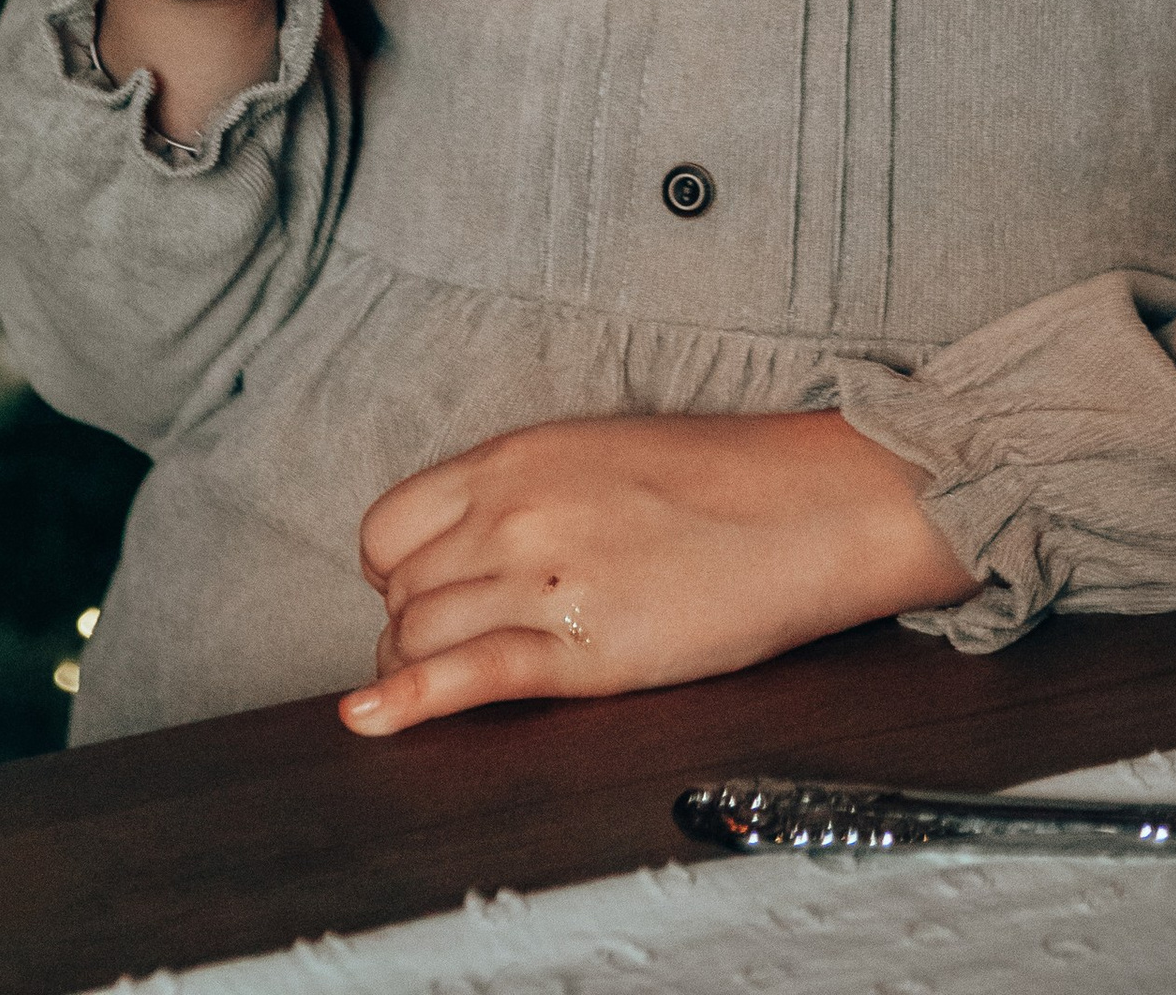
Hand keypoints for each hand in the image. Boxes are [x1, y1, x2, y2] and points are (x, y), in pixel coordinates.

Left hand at [340, 410, 971, 735]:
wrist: (805, 506)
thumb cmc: (717, 478)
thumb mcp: (594, 452)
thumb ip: (521, 492)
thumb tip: (467, 543)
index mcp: (512, 458)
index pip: (388, 526)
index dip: (394, 572)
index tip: (417, 592)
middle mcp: (512, 513)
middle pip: (401, 592)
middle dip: (412, 627)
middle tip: (456, 643)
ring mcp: (543, 580)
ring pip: (420, 638)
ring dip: (421, 670)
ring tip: (455, 682)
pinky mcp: (581, 650)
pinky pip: (466, 676)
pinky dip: (407, 703)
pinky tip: (369, 722)